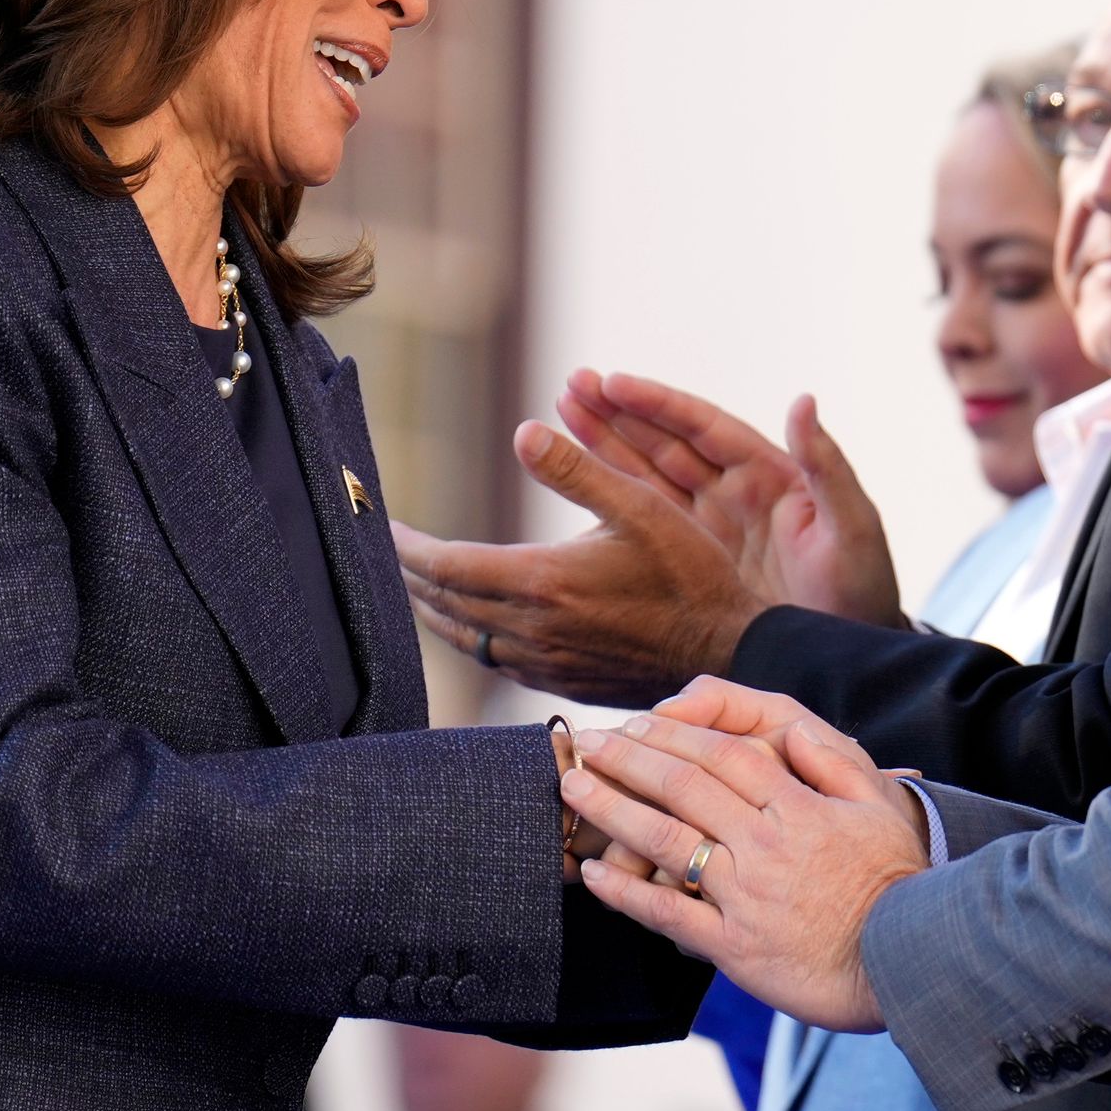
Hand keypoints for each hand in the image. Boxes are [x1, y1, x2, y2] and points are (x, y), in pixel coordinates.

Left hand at [393, 414, 755, 706]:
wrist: (725, 650)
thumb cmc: (690, 573)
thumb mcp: (642, 506)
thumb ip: (578, 470)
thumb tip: (522, 430)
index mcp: (543, 581)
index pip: (445, 567)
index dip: (407, 548)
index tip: (386, 527)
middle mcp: (532, 629)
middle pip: (442, 604)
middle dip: (408, 576)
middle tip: (388, 551)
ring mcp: (542, 662)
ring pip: (461, 637)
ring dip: (430, 609)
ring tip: (414, 584)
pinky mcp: (558, 681)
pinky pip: (490, 660)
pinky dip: (464, 635)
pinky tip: (469, 622)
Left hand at [561, 681, 928, 1031]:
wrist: (902, 964)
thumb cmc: (897, 884)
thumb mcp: (879, 809)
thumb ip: (833, 765)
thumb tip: (792, 732)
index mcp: (799, 808)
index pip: (726, 756)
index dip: (677, 734)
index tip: (639, 722)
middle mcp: (765, 845)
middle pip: (685, 787)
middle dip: (631, 759)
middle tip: (590, 742)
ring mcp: (745, 895)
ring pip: (667, 840)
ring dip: (614, 810)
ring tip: (574, 788)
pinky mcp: (734, 945)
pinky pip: (669, 912)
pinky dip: (628, 892)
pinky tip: (595, 874)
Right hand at [564, 372, 907, 631]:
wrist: (846, 654)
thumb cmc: (864, 590)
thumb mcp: (854, 528)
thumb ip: (829, 467)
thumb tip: (804, 400)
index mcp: (769, 475)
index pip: (705, 427)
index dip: (658, 404)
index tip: (612, 381)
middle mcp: (734, 494)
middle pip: (665, 444)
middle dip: (618, 415)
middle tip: (569, 387)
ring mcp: (710, 529)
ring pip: (647, 479)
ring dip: (605, 448)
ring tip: (559, 416)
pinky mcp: (694, 565)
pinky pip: (644, 527)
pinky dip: (610, 505)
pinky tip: (572, 488)